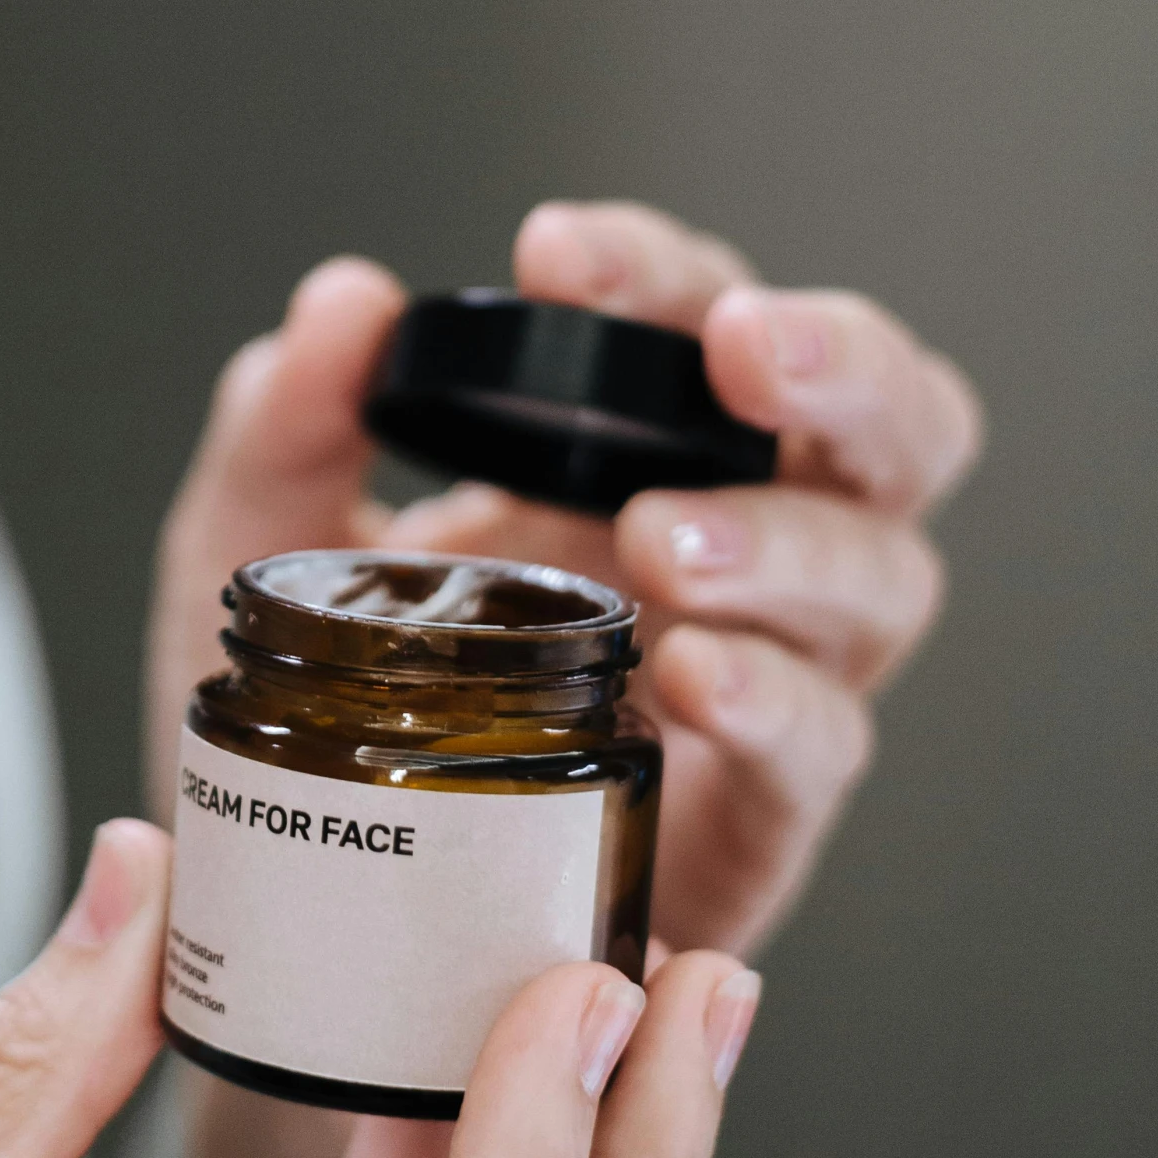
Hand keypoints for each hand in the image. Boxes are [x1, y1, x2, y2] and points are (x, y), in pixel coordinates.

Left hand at [150, 200, 982, 954]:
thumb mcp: (264, 548)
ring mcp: (768, 674)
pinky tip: (688, 674)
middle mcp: (736, 543)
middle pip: (893, 429)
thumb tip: (344, 302)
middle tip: (739, 349)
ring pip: (883, 578)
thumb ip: (288, 426)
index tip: (554, 257)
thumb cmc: (332, 706)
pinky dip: (772, 696)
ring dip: (790, 542)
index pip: (708, 319)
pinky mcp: (762, 812)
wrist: (327, 901)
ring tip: (663, 542)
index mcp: (636, 451)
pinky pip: (825, 742)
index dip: (659, 269)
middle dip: (842, 367)